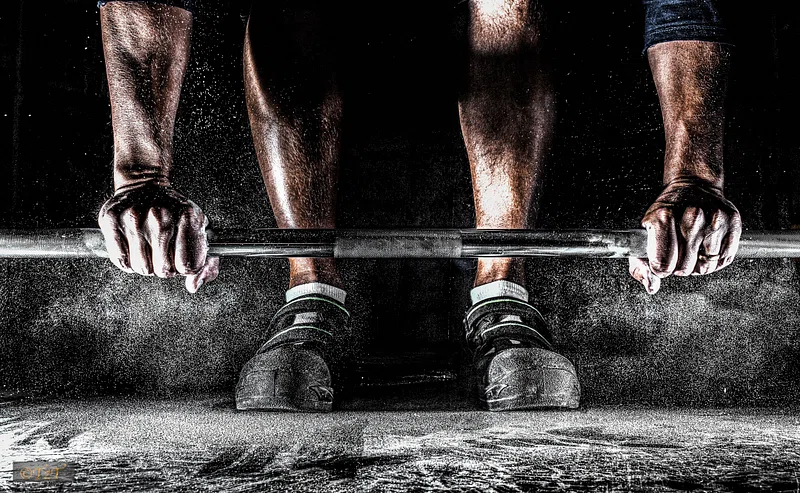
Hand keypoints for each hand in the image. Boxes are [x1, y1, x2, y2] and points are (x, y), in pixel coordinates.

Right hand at [98, 182, 218, 291]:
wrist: (146, 185)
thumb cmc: (176, 214)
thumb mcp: (201, 233)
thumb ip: (207, 266)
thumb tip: (192, 286)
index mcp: (188, 217)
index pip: (187, 266)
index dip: (184, 268)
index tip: (182, 257)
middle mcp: (160, 216)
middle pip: (164, 270)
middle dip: (165, 267)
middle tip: (164, 251)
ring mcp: (133, 217)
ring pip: (141, 268)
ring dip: (146, 264)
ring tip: (149, 247)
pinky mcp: (110, 219)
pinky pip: (120, 260)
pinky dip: (127, 259)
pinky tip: (134, 245)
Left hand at [629, 179, 741, 293]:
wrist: (693, 187)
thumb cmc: (666, 214)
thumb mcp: (644, 234)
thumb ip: (640, 266)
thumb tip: (652, 287)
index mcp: (663, 216)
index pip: (663, 264)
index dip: (661, 269)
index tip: (661, 261)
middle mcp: (691, 216)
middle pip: (685, 268)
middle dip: (679, 266)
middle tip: (678, 251)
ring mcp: (715, 219)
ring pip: (706, 266)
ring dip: (698, 264)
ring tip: (692, 248)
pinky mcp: (733, 222)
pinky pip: (724, 260)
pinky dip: (714, 260)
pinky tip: (706, 246)